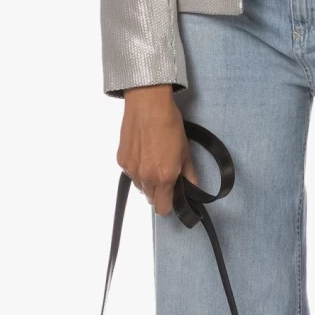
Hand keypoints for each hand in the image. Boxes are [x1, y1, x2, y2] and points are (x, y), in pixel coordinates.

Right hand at [118, 85, 196, 215]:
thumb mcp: (186, 151)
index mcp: (164, 178)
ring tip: (153, 159)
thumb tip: (193, 189)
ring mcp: (131, 170)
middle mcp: (145, 178)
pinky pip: (130, 173)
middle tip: (165, 173)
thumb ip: (189, 175)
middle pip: (151, 199)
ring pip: (140, 186)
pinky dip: (136, 168)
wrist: (148, 105)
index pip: (162, 209)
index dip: (169, 204)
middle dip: (159, 191)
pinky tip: (142, 152)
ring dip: (147, 180)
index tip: (173, 194)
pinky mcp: (121, 160)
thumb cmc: (170, 126)